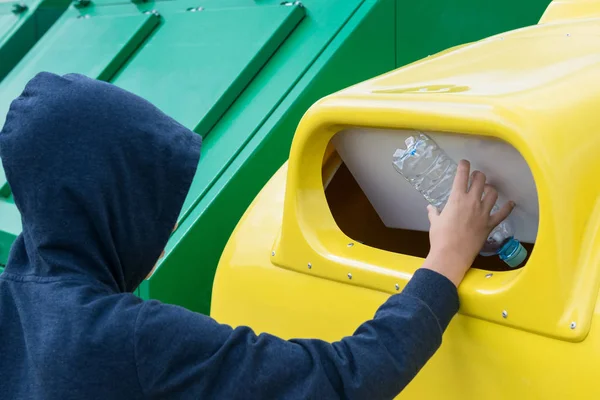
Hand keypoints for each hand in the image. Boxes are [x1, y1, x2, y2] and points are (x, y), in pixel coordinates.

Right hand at [422, 160, 514, 286]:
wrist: (451, 254)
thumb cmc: (440, 237)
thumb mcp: (434, 222)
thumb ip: (434, 213)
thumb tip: (431, 208)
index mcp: (456, 198)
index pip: (462, 175)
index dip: (464, 166)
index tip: (464, 163)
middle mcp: (472, 201)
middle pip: (480, 180)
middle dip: (478, 175)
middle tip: (476, 176)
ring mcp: (483, 212)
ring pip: (493, 193)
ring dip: (490, 189)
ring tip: (488, 189)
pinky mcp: (490, 224)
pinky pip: (503, 213)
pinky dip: (507, 207)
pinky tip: (510, 203)